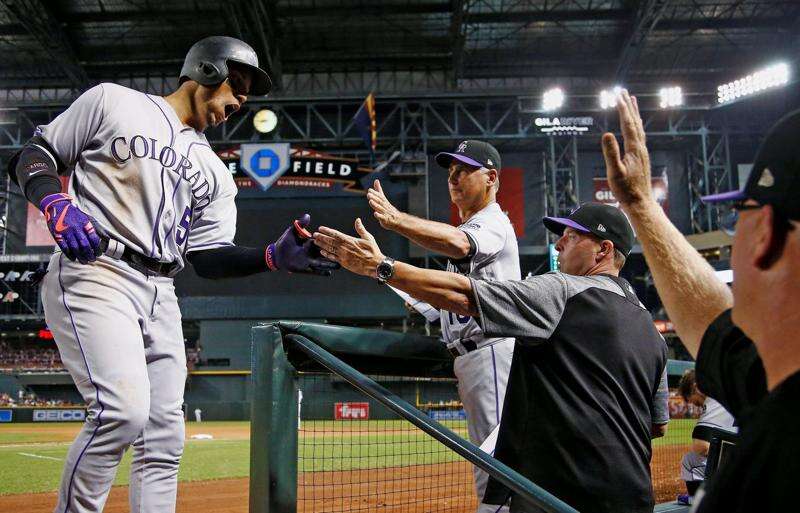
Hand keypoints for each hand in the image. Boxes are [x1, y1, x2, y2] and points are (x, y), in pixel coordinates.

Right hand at [40, 193, 101, 263]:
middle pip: (85, 245)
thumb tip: (106, 238)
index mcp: (84, 223)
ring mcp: (66, 231)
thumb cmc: (73, 213)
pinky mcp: (57, 234)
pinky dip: (69, 254)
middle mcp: (76, 228)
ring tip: (84, 261)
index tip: (99, 254)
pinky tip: (74, 258)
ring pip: (75, 248)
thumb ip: (94, 228)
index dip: (97, 248)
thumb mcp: (86, 217)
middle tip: (92, 259)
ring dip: (81, 257)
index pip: (94, 238)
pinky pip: (64, 247)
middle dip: (90, 254)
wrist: (56, 205)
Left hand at [266, 214, 339, 275]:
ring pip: (322, 263)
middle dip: (334, 254)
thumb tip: (308, 215)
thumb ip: (301, 225)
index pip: (322, 242)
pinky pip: (315, 271)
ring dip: (330, 264)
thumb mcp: (293, 232)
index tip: (340, 241)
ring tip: (340, 265)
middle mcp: (312, 253)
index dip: (330, 242)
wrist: (277, 255)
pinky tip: (329, 273)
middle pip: (325, 254)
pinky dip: (322, 273)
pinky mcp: (305, 269)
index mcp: (310, 244)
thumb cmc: (284, 243)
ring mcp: (309, 262)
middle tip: (345, 253)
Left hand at [313, 218, 384, 277]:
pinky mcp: (344, 263)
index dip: (327, 231)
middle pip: (330, 241)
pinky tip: (322, 252)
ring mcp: (343, 256)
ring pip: (330, 249)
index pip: (336, 234)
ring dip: (322, 245)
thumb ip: (361, 229)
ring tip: (315, 241)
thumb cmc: (373, 251)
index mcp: (350, 240)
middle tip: (314, 234)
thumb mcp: (368, 238)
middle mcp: (345, 248)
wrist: (375, 265)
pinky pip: (333, 258)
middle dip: (321, 237)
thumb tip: (357, 220)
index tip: (320, 228)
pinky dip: (327, 254)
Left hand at [367, 179, 403, 229]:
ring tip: (370, 201)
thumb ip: (378, 190)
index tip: (369, 190)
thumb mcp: (383, 198)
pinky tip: (375, 214)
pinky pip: (382, 218)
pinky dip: (379, 216)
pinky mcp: (386, 220)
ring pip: (380, 208)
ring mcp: (386, 213)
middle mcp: (385, 206)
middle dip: (374, 198)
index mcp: (384, 202)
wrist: (398, 220)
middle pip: (380, 201)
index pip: (379, 196)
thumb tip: (376, 180)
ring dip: (375, 205)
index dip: (375, 193)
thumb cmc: (388, 209)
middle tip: (368, 194)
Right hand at [601, 90, 653, 208]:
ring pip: (639, 127)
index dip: (622, 109)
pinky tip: (634, 126)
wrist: (640, 202)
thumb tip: (606, 134)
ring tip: (632, 101)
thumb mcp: (615, 172)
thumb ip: (611, 153)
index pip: (627, 124)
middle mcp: (640, 147)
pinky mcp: (642, 157)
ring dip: (634, 113)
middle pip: (635, 122)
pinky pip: (639, 135)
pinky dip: (636, 125)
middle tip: (623, 92)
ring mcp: (642, 152)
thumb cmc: (626, 190)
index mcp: (634, 149)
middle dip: (629, 106)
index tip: (617, 96)